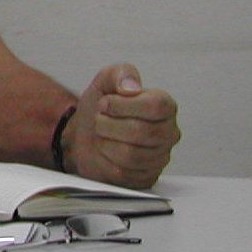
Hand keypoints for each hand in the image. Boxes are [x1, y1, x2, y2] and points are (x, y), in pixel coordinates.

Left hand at [62, 65, 178, 188]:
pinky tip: (105, 151)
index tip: (106, 102)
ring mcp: (158, 158)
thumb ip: (121, 74)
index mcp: (165, 107)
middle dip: (109, 124)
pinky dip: (105, 160)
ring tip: (102, 134)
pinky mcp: (144, 178)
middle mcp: (168, 133)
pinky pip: (123, 172)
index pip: (156, 106)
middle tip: (100, 119)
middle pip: (141, 132)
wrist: (83, 134)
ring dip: (105, 142)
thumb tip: (131, 87)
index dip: (125, 105)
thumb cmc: (101, 108)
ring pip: (131, 154)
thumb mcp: (106, 80)